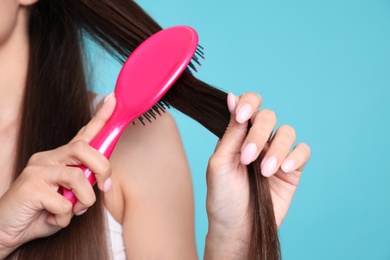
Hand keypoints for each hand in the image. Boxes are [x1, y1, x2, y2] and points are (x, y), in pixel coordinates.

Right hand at [0, 94, 115, 257]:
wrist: (5, 231)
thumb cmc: (40, 213)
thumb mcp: (68, 197)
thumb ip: (83, 185)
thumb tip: (102, 180)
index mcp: (59, 158)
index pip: (83, 134)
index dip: (100, 117)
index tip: (112, 99)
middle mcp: (47, 158)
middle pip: (84, 148)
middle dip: (102, 168)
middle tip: (104, 186)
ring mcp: (36, 170)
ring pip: (77, 176)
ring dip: (85, 199)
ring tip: (75, 210)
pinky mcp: (29, 187)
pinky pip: (63, 203)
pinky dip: (65, 217)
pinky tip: (54, 219)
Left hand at [204, 92, 309, 257]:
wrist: (238, 228)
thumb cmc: (223, 198)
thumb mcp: (220, 163)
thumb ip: (230, 133)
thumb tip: (232, 97)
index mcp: (237, 136)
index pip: (248, 106)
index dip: (249, 103)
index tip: (243, 117)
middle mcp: (257, 140)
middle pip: (268, 116)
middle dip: (259, 134)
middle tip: (247, 158)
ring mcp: (275, 154)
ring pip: (287, 132)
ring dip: (276, 149)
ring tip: (264, 171)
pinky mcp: (292, 169)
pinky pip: (303, 150)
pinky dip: (296, 155)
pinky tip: (284, 169)